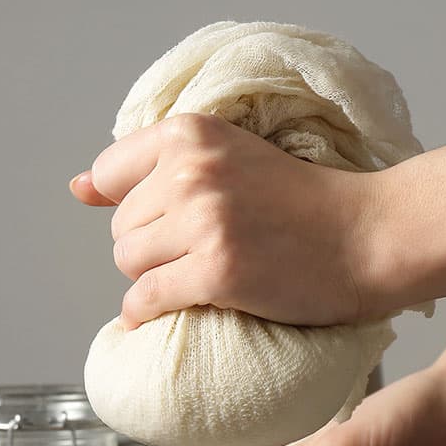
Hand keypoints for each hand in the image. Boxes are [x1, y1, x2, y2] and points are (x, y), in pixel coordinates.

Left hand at [69, 113, 382, 327]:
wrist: (367, 236)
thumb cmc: (300, 201)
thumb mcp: (226, 158)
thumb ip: (149, 169)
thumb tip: (77, 188)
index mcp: (191, 133)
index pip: (110, 173)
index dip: (135, 204)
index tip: (172, 219)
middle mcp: (192, 171)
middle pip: (120, 228)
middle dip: (149, 246)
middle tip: (200, 249)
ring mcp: (204, 221)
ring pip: (128, 264)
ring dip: (155, 278)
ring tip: (200, 273)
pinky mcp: (216, 270)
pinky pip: (145, 300)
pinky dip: (149, 312)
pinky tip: (176, 307)